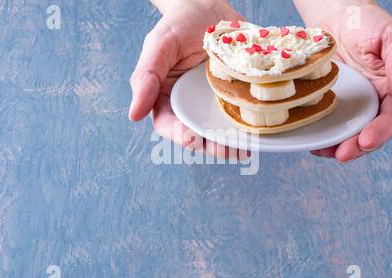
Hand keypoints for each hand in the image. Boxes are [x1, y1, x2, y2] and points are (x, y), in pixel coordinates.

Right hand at [129, 0, 247, 158]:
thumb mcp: (158, 46)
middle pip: (197, 133)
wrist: (208, 7)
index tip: (191, 139)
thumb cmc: (178, 24)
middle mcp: (188, 103)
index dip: (179, 136)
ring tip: (245, 149)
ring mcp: (211, 101)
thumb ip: (145, 78)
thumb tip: (134, 114)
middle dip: (211, 145)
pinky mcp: (232, 94)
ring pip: (219, 129)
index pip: (168, 124)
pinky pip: (238, 114)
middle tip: (228, 150)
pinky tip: (257, 133)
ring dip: (231, 143)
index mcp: (165, 96)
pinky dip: (246, 126)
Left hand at [309, 5, 391, 161]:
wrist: (333, 14)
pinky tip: (312, 143)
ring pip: (347, 134)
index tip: (366, 140)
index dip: (382, 132)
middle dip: (358, 147)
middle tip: (342, 154)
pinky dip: (321, 137)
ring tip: (324, 153)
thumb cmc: (366, 21)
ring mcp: (349, 104)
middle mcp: (372, 101)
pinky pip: (326, 124)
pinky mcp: (327, 104)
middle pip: (370, 133)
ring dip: (337, 147)